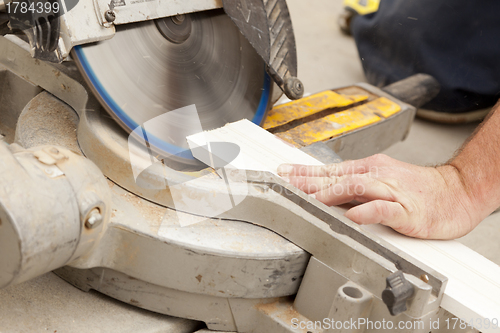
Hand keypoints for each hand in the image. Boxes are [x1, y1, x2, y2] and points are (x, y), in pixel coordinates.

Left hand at [277, 154, 478, 238]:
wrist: (457, 192)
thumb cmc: (418, 190)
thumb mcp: (381, 182)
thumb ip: (355, 187)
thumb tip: (326, 191)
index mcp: (368, 170)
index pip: (330, 170)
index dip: (305, 172)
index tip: (283, 174)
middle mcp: (376, 176)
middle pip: (336, 177)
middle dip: (307, 181)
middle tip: (285, 184)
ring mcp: (391, 192)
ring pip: (356, 188)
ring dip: (331, 193)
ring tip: (311, 200)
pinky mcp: (407, 210)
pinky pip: (385, 209)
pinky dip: (368, 212)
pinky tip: (355, 217)